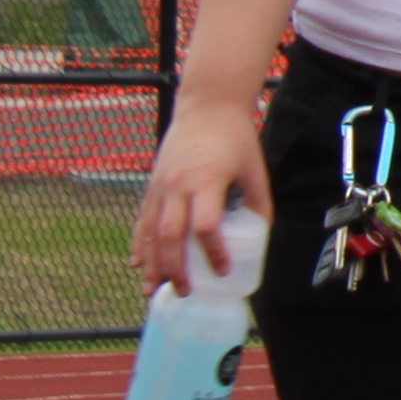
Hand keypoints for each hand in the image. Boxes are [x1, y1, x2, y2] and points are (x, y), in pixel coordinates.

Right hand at [134, 98, 268, 294]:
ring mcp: (160, 186)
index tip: (224, 270)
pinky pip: (142, 220)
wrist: (206, 107)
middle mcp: (178, 186)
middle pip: (171, 235)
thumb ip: (258, 203)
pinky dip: (139, 244)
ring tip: (152, 291)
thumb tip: (262, 235)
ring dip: (150, 263)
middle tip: (184, 292)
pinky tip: (137, 264)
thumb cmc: (235, 138)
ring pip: (150, 232)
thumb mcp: (254, 169)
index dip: (213, 251)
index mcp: (207, 181)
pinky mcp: (151, 185)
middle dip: (175, 268)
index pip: (205, 225)